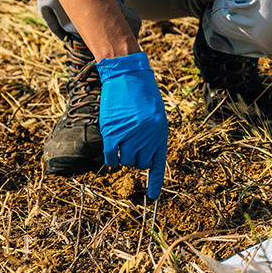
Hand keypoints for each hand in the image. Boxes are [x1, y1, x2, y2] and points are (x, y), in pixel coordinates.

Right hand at [96, 51, 167, 198]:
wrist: (127, 75)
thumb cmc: (143, 95)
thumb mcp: (156, 115)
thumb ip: (153, 135)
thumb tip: (148, 156)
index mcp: (160, 132)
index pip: (158, 163)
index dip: (155, 182)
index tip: (153, 197)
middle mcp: (146, 136)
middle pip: (141, 164)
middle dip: (137, 159)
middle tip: (133, 146)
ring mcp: (129, 135)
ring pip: (126, 162)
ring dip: (124, 157)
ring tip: (124, 142)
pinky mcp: (112, 133)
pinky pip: (111, 157)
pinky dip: (111, 159)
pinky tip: (112, 150)